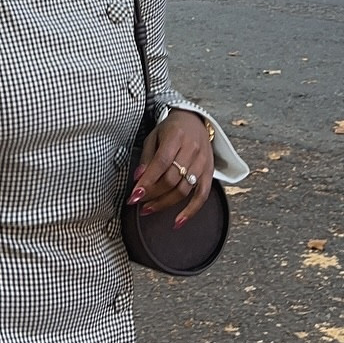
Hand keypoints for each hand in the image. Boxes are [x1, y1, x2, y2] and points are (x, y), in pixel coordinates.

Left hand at [128, 108, 215, 225]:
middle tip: (138, 202)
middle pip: (172, 179)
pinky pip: (202, 195)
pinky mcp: (209, 172)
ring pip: (184, 189)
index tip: (134, 195)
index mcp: (176, 136)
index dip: (147, 181)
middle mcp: (192, 150)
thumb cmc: (171, 129)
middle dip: (152, 194)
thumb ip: (147, 156)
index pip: (161, 163)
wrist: (195, 120)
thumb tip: (138, 178)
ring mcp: (202, 162)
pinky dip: (190, 211)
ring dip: (164, 203)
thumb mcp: (154, 135)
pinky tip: (177, 222)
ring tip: (148, 208)